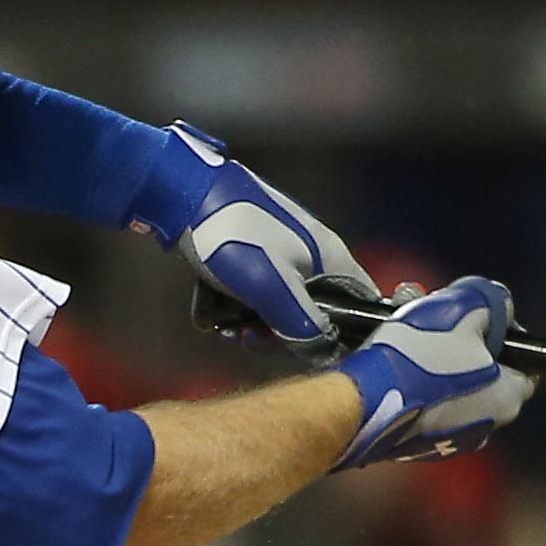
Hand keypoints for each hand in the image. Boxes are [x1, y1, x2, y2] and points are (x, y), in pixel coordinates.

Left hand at [130, 124, 377, 357]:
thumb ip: (300, 324)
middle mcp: (312, 254)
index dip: (345, 334)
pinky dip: (236, 305)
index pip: (361, 304)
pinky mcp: (252, 252)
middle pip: (315, 312)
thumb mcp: (270, 288)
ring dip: (253, 323)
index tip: (311, 351)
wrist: (184, 193)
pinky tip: (213, 313)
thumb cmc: (232, 236)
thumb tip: (322, 352)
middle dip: (283, 333)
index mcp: (330, 257)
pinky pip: (254, 292)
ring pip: (280, 305)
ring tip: (225, 327)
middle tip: (251, 338)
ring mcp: (281, 252)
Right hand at [332, 276, 533, 469]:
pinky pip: (426, 412)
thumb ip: (490, 304)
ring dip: (440, 370)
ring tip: (411, 345)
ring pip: (454, 395)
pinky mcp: (417, 448)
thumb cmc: (416, 358)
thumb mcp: (461, 309)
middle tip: (440, 329)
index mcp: (507, 399)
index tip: (476, 319)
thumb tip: (501, 309)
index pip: (525, 364)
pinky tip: (395, 373)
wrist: (359, 404)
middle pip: (487, 379)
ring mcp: (450, 443)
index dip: (503, 335)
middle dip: (466, 351)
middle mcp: (486, 428)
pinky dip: (417, 392)